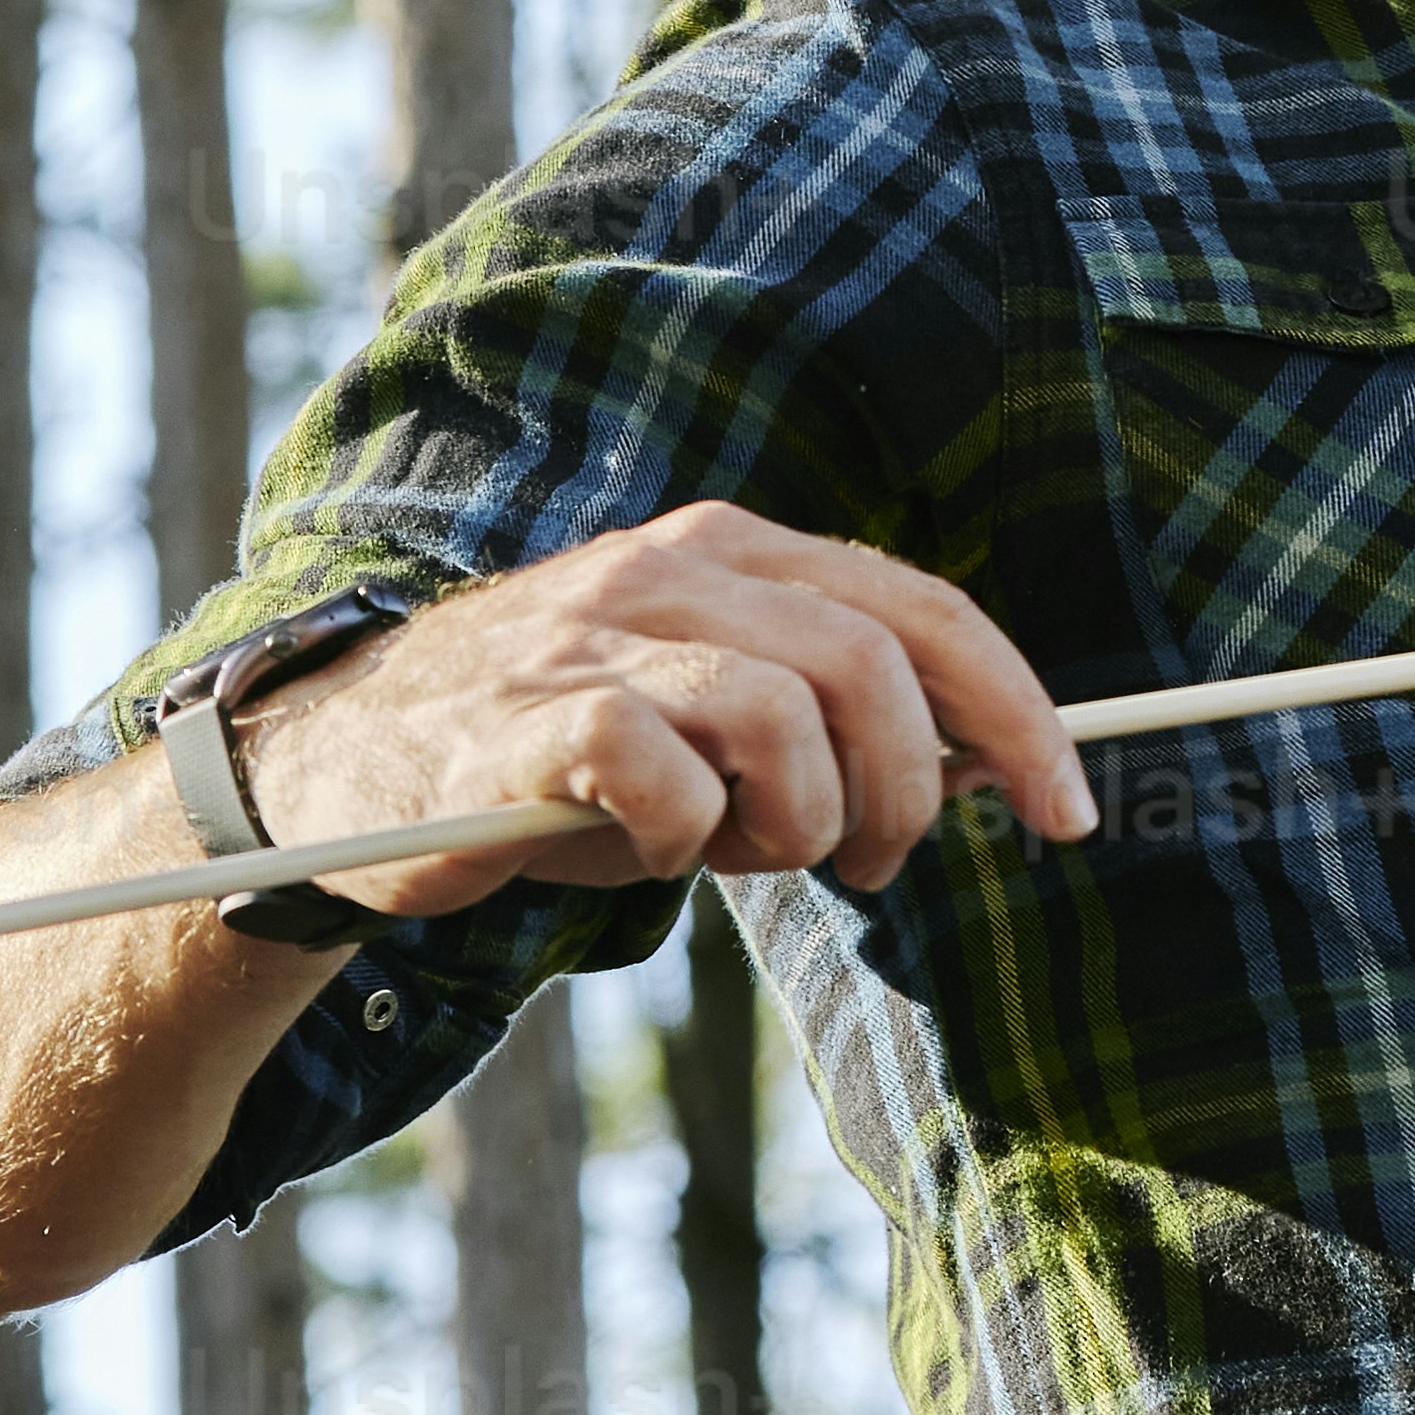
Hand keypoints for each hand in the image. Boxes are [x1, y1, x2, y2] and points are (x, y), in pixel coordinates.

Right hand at [223, 503, 1090, 928]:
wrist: (346, 764)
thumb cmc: (563, 758)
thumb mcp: (715, 722)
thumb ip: (835, 728)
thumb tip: (983, 769)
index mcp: (737, 552)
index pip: (923, 611)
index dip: (1017, 713)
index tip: (1068, 810)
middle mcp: (674, 569)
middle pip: (874, 667)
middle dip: (906, 792)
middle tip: (866, 863)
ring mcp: (596, 636)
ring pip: (784, 714)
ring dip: (795, 821)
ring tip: (739, 853)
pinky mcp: (527, 721)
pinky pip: (664, 775)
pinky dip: (685, 837)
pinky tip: (649, 850)